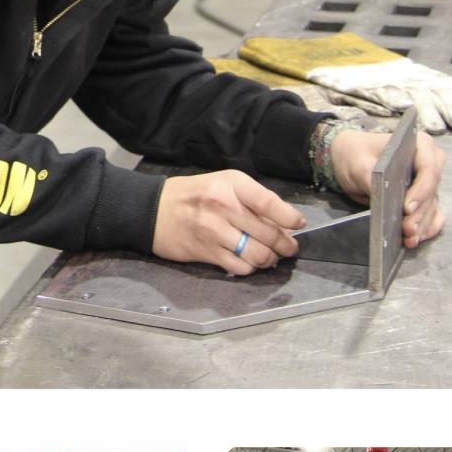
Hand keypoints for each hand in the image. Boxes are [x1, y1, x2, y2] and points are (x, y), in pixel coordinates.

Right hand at [152, 171, 304, 271]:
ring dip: (270, 259)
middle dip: (285, 245)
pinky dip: (250, 267)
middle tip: (288, 248)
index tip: (299, 225)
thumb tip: (283, 220)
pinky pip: (240, 266)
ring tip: (271, 257)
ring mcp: (214, 231)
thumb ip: (251, 199)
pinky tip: (250, 262)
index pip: (270, 203)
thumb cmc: (193, 195)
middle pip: (268, 233)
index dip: (289, 218)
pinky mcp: (206, 252)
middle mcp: (224, 206)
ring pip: (258, 254)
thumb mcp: (223, 184)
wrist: (152, 210)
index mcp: (232, 185)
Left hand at [331, 127, 446, 248]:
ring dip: (422, 224)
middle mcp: (431, 162)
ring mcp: (428, 183)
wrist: (352, 158)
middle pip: (431, 192)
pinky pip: (432, 214)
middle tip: (407, 229)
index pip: (428, 169)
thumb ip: (372, 179)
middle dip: (420, 213)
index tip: (407, 208)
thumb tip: (384, 200)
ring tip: (409, 239)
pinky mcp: (424, 199)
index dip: (421, 191)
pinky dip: (426, 227)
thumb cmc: (358, 154)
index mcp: (420, 145)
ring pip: (431, 206)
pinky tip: (417, 238)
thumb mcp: (359, 164)